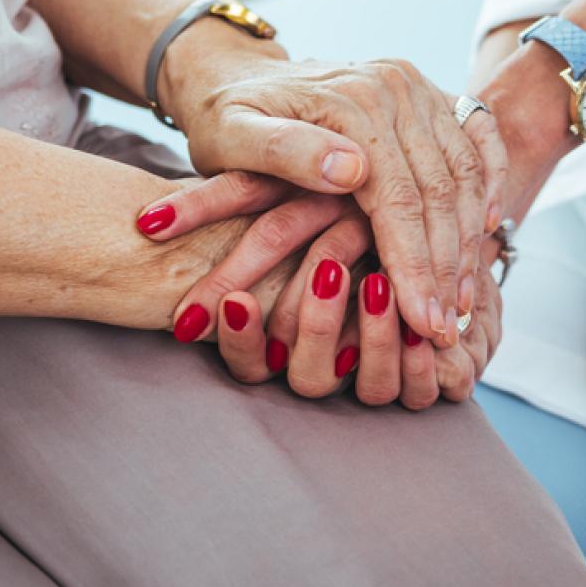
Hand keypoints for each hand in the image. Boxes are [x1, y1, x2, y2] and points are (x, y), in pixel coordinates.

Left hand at [154, 25, 508, 346]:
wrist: (235, 74)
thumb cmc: (224, 118)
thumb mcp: (231, 135)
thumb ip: (285, 152)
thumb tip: (352, 171)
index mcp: (353, 100)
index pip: (397, 197)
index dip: (414, 264)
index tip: (423, 322)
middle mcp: (396, 86)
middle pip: (440, 189)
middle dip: (448, 266)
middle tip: (447, 328)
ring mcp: (418, 87)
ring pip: (464, 172)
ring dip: (470, 239)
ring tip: (464, 300)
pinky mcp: (430, 93)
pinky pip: (478, 138)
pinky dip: (492, 181)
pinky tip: (491, 226)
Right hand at [177, 201, 505, 410]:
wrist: (438, 219)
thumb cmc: (333, 201)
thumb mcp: (277, 195)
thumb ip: (228, 211)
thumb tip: (147, 227)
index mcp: (284, 331)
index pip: (252, 362)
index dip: (242, 340)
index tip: (237, 300)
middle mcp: (328, 358)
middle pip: (308, 378)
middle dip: (317, 329)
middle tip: (330, 270)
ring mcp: (381, 367)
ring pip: (368, 389)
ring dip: (374, 342)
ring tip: (380, 283)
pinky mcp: (434, 370)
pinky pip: (424, 390)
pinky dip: (420, 360)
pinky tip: (425, 319)